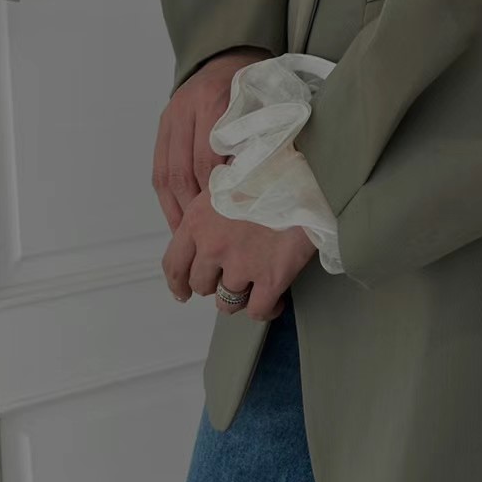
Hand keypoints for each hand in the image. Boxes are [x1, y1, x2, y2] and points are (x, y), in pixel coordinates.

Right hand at [152, 47, 272, 230]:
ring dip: (177, 209)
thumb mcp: (266, 106)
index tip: (229, 221)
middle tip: (208, 237)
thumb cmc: (257, 86)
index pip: (209, 159)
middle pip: (184, 170)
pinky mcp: (163, 125)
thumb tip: (260, 188)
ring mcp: (171, 117)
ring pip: (167, 173)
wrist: (231, 54)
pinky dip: (167, 197)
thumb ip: (260, 140)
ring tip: (190, 235)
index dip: (216, 193)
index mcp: (215, 101)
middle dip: (194, 209)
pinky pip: (159, 169)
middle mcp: (187, 108)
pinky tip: (178, 218)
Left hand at [162, 187, 316, 318]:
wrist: (307, 176)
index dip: (178, 285)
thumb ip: (211, 211)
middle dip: (216, 285)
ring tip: (256, 289)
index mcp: (197, 220)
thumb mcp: (226, 182)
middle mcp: (213, 246)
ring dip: (241, 298)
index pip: (174, 265)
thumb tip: (208, 234)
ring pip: (228, 302)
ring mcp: (241, 265)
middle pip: (202, 286)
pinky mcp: (270, 278)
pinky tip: (276, 301)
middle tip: (233, 278)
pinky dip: (266, 309)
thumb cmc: (270, 172)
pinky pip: (258, 310)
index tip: (183, 293)